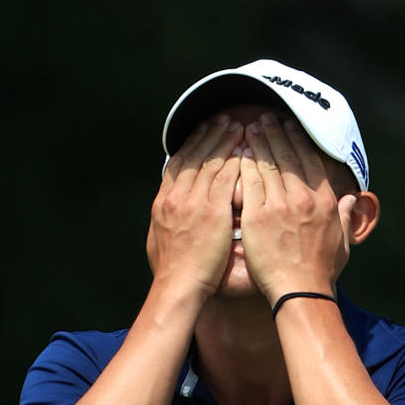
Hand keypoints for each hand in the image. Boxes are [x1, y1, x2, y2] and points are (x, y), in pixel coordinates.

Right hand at [146, 114, 243, 298]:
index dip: (191, 144)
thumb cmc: (172, 271)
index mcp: (163, 201)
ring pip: (210, 162)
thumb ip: (167, 219)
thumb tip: (167, 211)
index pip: (178, 163)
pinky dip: (234, 162)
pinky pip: (225, 178)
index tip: (201, 130)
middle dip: (209, 135)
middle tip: (222, 119)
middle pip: (194, 156)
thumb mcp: (159, 238)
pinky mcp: (211, 211)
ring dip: (224, 141)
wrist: (177, 286)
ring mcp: (193, 202)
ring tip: (236, 126)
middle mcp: (176, 196)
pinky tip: (245, 151)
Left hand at [237, 112, 356, 301]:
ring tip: (249, 128)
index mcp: (324, 201)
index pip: (310, 160)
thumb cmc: (321, 272)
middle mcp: (303, 198)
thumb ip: (346, 217)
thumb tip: (352, 198)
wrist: (300, 291)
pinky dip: (244, 164)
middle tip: (264, 118)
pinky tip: (238, 152)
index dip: (298, 140)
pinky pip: (249, 182)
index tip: (290, 126)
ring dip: (258, 142)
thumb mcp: (343, 242)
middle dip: (275, 133)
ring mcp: (279, 205)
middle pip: (287, 156)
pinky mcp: (257, 216)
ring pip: (267, 164)